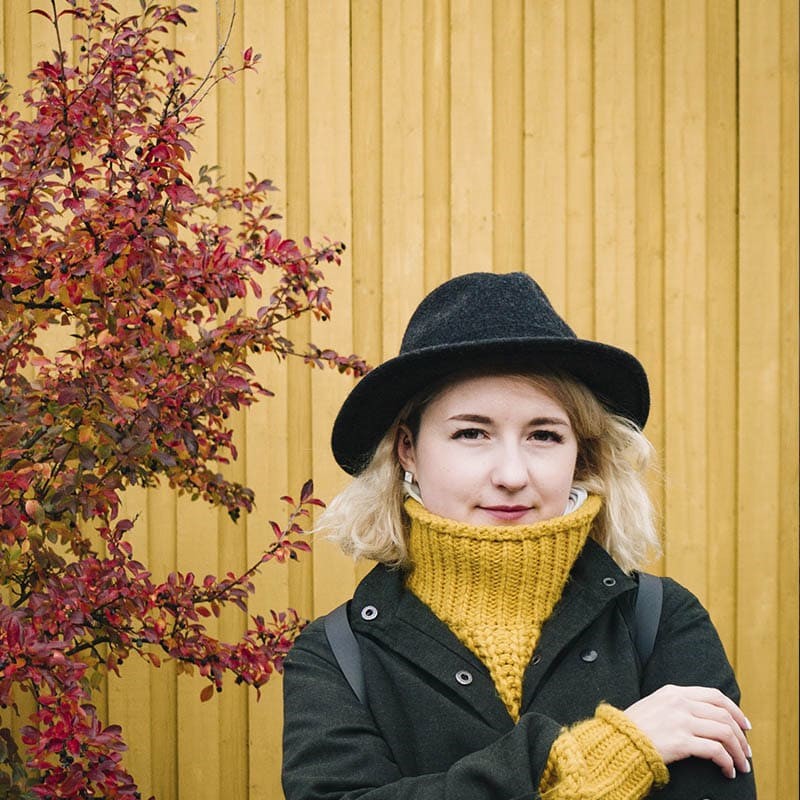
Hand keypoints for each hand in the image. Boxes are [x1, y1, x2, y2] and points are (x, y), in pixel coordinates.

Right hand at [624, 685, 751, 778]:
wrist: (618, 741)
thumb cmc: (634, 727)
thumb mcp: (655, 704)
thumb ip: (676, 705)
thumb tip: (702, 716)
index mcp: (674, 692)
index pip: (715, 696)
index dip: (735, 710)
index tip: (744, 725)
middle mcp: (680, 703)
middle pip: (724, 714)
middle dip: (741, 735)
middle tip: (746, 751)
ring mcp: (681, 721)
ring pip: (725, 732)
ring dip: (738, 751)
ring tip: (741, 765)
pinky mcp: (681, 742)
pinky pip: (716, 751)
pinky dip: (727, 762)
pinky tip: (727, 771)